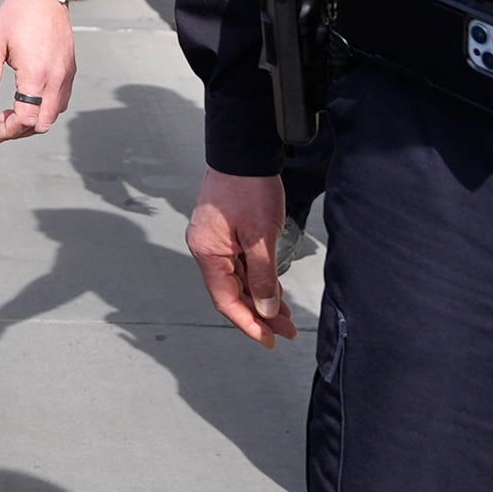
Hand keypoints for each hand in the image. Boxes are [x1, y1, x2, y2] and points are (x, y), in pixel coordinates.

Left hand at [0, 0, 77, 141]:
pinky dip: (45, 109)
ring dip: (34, 121)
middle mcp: (56, 78)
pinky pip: (62, 101)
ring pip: (54, 114)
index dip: (9, 131)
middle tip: (1, 122)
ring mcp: (66, 74)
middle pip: (42, 123)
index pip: (26, 119)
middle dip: (21, 130)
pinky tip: (29, 99)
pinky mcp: (70, 69)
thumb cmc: (16, 15)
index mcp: (36, 74)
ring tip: (12, 110)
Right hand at [188, 168, 294, 346]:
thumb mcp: (260, 236)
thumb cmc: (249, 188)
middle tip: (285, 331)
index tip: (269, 339)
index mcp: (207, 252)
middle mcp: (206, 249)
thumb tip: (267, 310)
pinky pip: (240, 265)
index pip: (226, 299)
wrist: (244, 152)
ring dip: (261, 299)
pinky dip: (258, 280)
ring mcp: (215, 241)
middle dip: (259, 314)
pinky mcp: (226, 233)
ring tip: (285, 317)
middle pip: (232, 292)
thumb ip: (263, 277)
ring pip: (238, 280)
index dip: (248, 323)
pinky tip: (274, 291)